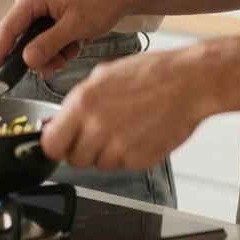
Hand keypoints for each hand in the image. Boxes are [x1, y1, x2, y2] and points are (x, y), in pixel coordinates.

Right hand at [0, 0, 134, 79]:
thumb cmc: (101, 1)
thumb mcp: (74, 26)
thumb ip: (48, 44)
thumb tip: (26, 61)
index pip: (7, 30)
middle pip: (20, 39)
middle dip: (37, 58)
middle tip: (54, 66)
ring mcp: (39, 7)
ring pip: (33, 43)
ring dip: (51, 54)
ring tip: (70, 52)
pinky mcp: (48, 15)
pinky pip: (44, 40)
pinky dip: (57, 48)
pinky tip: (73, 45)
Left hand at [40, 46, 208, 170]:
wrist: (188, 82)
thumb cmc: (150, 73)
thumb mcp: (104, 75)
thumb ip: (79, 102)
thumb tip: (59, 122)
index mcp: (84, 102)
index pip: (51, 144)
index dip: (56, 144)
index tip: (61, 142)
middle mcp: (98, 126)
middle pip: (74, 160)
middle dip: (82, 149)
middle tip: (98, 132)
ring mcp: (119, 146)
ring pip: (99, 164)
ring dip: (107, 152)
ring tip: (125, 126)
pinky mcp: (139, 160)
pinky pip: (123, 166)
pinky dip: (129, 154)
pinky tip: (140, 132)